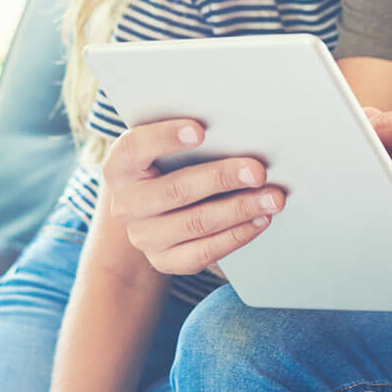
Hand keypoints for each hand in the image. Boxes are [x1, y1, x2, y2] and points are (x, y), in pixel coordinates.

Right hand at [101, 118, 284, 276]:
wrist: (149, 213)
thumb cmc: (165, 167)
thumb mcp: (162, 150)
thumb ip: (185, 139)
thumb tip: (235, 131)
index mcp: (119, 167)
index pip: (134, 147)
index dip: (165, 137)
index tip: (200, 129)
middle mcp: (125, 205)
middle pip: (176, 189)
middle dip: (222, 178)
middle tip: (258, 170)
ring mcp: (143, 237)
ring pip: (196, 223)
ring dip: (240, 209)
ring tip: (272, 198)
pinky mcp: (164, 261)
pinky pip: (205, 252)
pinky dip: (238, 235)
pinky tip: (260, 220)